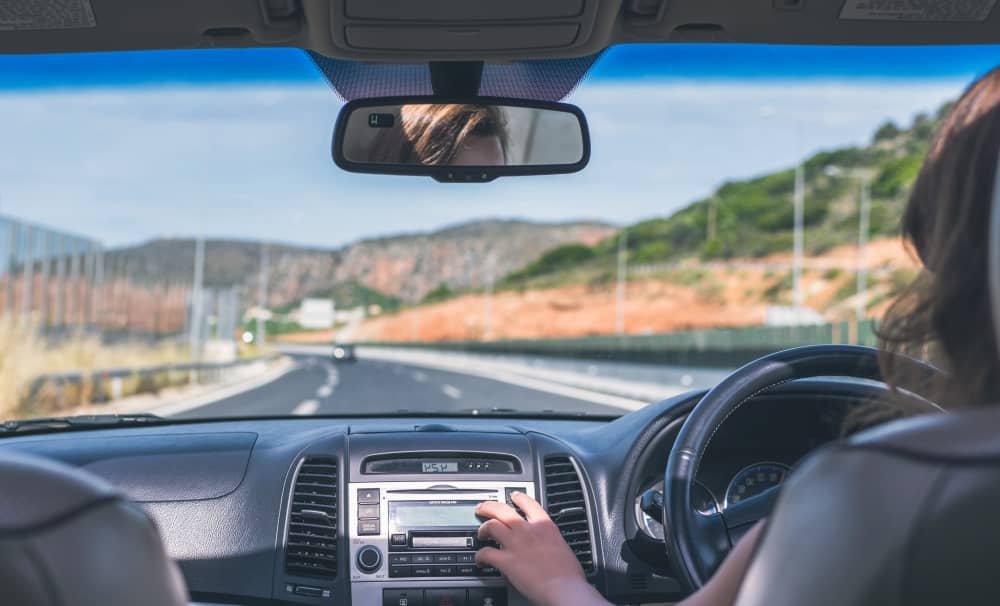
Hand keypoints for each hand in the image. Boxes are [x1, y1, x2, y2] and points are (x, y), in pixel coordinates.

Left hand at [475, 492, 607, 605]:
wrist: (564, 588)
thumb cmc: (569, 574)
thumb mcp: (563, 548)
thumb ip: (550, 542)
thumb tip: (547, 548)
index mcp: (545, 526)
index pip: (528, 503)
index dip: (518, 498)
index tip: (514, 496)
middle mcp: (528, 530)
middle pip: (502, 509)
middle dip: (489, 507)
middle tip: (483, 508)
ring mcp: (515, 544)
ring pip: (491, 525)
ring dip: (483, 529)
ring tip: (481, 534)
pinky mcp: (506, 560)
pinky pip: (485, 553)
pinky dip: (480, 556)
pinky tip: (480, 560)